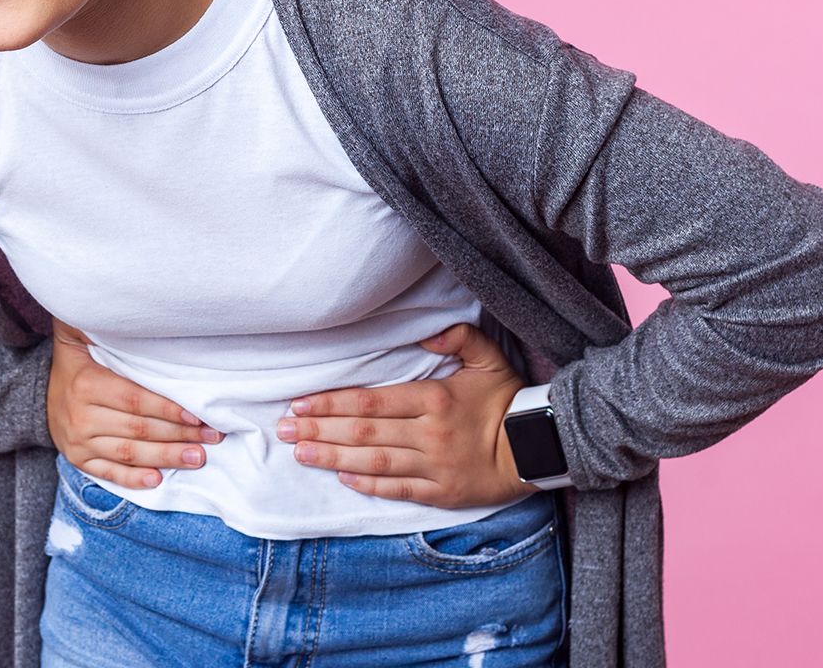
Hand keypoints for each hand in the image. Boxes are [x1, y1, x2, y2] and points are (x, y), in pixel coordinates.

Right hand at [44, 319, 219, 489]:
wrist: (37, 394)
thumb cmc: (78, 363)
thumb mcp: (81, 338)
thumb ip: (103, 327)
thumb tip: (130, 309)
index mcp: (87, 385)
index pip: (136, 401)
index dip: (168, 409)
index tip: (198, 415)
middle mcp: (81, 417)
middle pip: (138, 430)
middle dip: (179, 435)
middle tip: (210, 438)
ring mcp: (78, 442)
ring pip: (128, 454)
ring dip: (166, 457)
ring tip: (196, 457)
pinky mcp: (78, 460)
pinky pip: (108, 473)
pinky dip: (133, 479)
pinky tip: (157, 479)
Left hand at [278, 324, 536, 508]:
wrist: (538, 447)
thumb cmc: (508, 400)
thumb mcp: (489, 359)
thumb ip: (458, 337)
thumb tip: (425, 331)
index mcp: (435, 399)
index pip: (370, 401)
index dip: (331, 402)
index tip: (300, 403)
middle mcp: (429, 434)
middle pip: (362, 432)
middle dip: (319, 429)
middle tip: (284, 430)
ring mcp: (433, 466)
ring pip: (372, 462)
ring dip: (332, 457)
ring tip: (300, 454)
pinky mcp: (440, 492)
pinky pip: (396, 489)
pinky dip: (367, 484)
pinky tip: (341, 477)